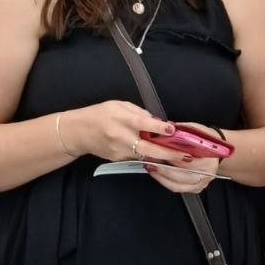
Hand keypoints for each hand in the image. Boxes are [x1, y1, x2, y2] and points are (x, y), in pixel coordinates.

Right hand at [63, 100, 184, 165]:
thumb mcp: (119, 105)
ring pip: (145, 157)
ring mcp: (119, 151)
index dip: (158, 128)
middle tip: (185, 157)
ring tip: (181, 158)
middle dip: (168, 154)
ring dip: (163, 158)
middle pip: (147, 149)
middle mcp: (121, 138)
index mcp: (121, 120)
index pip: (142, 124)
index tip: (173, 130)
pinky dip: (151, 158)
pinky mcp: (118, 159)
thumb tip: (157, 122)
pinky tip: (162, 157)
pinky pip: (138, 158)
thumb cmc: (101, 114)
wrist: (79, 132)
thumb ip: (139, 113)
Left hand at [143, 123, 220, 192]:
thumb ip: (182, 129)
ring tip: (149, 166)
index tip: (156, 150)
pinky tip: (156, 173)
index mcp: (209, 157)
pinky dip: (164, 181)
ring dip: (160, 175)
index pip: (186, 159)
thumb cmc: (205, 138)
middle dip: (162, 166)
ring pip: (177, 183)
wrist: (216, 150)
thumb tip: (166, 127)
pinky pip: (177, 188)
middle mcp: (207, 173)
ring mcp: (201, 182)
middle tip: (149, 159)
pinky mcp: (195, 188)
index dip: (169, 155)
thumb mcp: (196, 129)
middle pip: (180, 173)